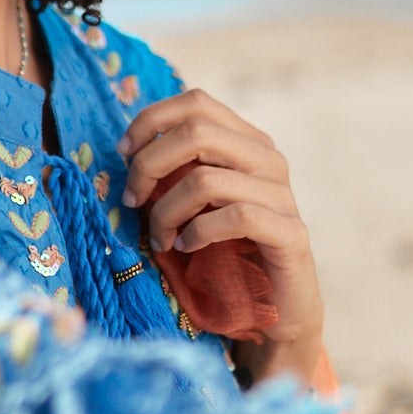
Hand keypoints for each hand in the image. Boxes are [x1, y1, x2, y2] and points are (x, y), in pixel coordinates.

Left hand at [117, 89, 323, 383]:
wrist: (275, 311)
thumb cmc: (226, 255)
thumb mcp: (195, 205)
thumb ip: (175, 174)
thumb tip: (127, 153)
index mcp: (246, 142)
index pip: (196, 102)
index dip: (151, 121)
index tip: (122, 154)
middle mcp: (268, 159)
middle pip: (196, 131)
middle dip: (149, 166)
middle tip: (132, 202)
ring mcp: (282, 195)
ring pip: (206, 180)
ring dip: (167, 212)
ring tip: (160, 239)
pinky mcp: (290, 233)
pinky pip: (235, 218)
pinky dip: (198, 233)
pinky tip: (187, 248)